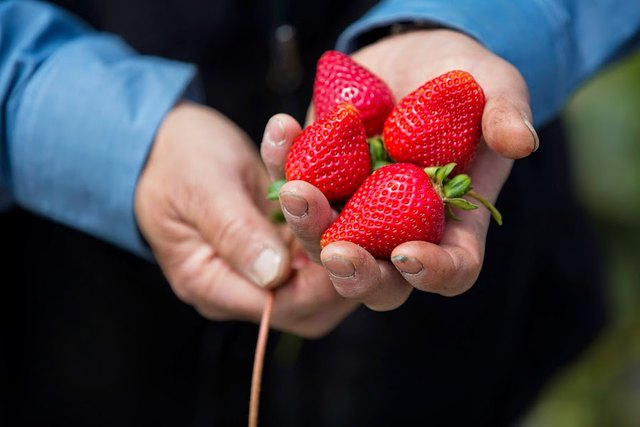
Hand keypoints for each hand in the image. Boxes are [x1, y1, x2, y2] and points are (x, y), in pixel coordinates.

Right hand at [135, 102, 354, 336]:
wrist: (167, 142)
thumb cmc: (176, 160)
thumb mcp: (203, 189)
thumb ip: (236, 232)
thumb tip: (274, 274)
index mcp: (210, 283)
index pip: (280, 305)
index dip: (323, 282)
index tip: (354, 245)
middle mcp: (240, 286)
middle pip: (308, 302)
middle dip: (345, 268)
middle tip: (373, 227)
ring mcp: (262, 267)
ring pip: (319, 277)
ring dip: (346, 242)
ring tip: (366, 205)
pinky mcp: (278, 245)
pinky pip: (315, 247)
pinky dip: (335, 224)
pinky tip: (353, 195)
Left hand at [261, 29, 538, 309]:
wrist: (411, 56)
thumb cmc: (461, 81)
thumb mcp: (494, 87)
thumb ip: (506, 114)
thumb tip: (521, 142)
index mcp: (452, 223)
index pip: (451, 269)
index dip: (434, 273)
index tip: (410, 254)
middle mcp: (399, 228)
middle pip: (378, 278)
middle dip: (356, 273)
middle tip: (337, 253)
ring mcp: (354, 208)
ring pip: (325, 240)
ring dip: (308, 224)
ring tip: (297, 190)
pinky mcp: (320, 177)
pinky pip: (295, 182)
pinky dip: (283, 161)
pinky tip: (283, 128)